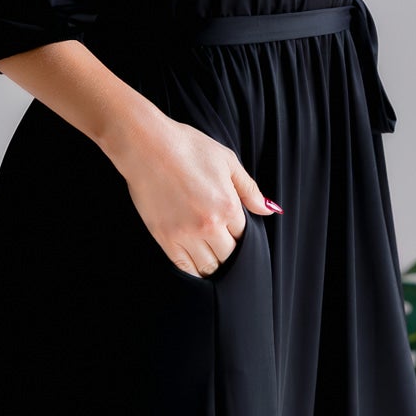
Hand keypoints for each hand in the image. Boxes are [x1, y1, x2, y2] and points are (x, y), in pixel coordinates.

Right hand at [109, 113, 282, 276]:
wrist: (146, 145)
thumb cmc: (187, 146)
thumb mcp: (226, 161)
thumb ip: (249, 189)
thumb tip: (269, 210)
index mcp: (228, 205)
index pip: (244, 236)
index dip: (240, 234)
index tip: (232, 229)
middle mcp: (209, 225)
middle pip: (229, 256)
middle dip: (229, 251)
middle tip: (223, 243)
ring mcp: (185, 234)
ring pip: (208, 267)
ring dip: (213, 264)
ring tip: (211, 254)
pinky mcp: (164, 238)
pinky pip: (184, 267)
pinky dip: (194, 270)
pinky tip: (196, 263)